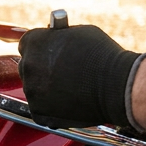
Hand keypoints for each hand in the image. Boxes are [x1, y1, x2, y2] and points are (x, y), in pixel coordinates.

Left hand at [18, 24, 144, 129]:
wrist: (117, 85)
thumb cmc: (102, 55)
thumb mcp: (79, 32)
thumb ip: (59, 36)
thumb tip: (54, 39)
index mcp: (33, 43)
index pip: (28, 45)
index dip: (41, 50)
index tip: (50, 54)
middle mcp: (28, 67)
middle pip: (29, 68)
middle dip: (42, 69)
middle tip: (62, 73)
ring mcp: (32, 92)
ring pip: (35, 90)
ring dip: (46, 90)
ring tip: (70, 88)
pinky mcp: (40, 113)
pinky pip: (41, 110)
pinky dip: (52, 109)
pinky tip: (69, 102)